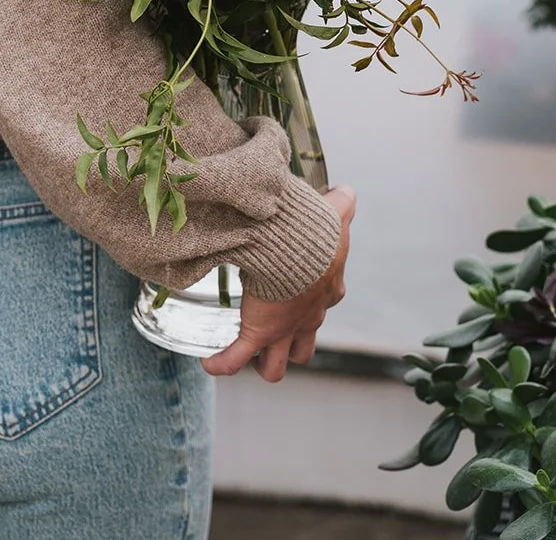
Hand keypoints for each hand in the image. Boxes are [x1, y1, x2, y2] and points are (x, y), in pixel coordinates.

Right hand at [201, 184, 355, 383]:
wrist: (298, 248)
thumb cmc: (317, 232)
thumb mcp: (336, 214)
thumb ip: (343, 202)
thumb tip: (346, 190)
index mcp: (326, 290)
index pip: (324, 302)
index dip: (314, 299)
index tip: (300, 284)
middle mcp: (308, 317)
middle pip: (304, 348)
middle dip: (291, 346)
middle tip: (276, 333)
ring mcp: (283, 329)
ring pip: (277, 366)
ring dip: (264, 363)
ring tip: (249, 355)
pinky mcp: (260, 331)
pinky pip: (236, 357)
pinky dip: (223, 363)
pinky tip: (210, 363)